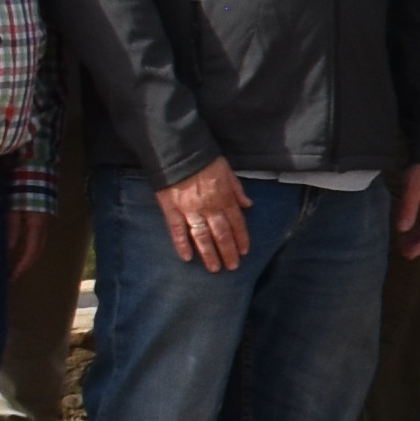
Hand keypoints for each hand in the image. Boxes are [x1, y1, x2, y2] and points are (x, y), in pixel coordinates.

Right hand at [156, 159, 252, 273]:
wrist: (177, 151)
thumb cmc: (203, 159)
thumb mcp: (227, 170)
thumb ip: (237, 189)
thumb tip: (248, 205)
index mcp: (224, 197)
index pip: (236, 222)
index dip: (241, 238)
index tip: (244, 252)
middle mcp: (209, 207)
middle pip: (221, 234)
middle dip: (228, 252)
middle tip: (232, 267)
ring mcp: (189, 210)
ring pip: (202, 237)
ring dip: (209, 254)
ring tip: (214, 269)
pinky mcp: (171, 210)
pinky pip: (177, 231)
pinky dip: (181, 245)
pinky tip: (187, 258)